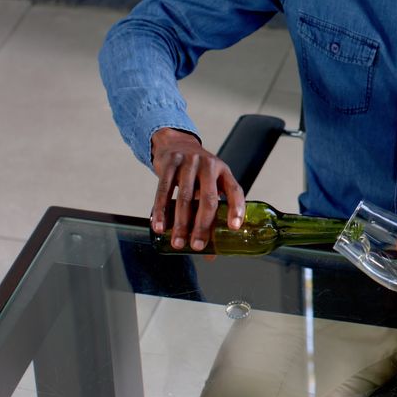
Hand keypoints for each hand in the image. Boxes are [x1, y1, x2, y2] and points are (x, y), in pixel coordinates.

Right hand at [150, 128, 244, 250]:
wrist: (175, 143)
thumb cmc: (196, 173)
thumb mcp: (208, 185)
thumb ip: (210, 214)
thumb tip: (211, 254)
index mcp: (224, 172)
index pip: (235, 190)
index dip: (236, 209)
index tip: (233, 228)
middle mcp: (209, 165)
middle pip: (208, 199)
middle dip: (203, 226)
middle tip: (198, 246)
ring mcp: (189, 162)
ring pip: (185, 198)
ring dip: (181, 224)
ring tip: (178, 244)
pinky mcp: (170, 163)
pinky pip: (164, 190)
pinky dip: (161, 211)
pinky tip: (160, 227)